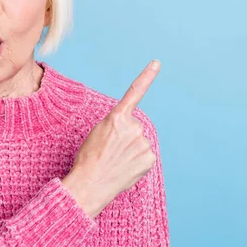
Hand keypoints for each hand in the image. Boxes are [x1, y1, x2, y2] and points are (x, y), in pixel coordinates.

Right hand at [62, 59, 160, 218]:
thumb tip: (133, 133)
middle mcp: (133, 127)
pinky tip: (125, 169)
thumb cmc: (89, 158)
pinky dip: (137, 162)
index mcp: (117, 117)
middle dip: (126, 137)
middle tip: (111, 151)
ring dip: (131, 151)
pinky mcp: (149, 158)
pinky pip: (145, 156)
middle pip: (134, 128)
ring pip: (140, 143)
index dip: (147, 76)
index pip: (135, 92)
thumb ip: (117, 125)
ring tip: (116, 161)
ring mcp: (143, 143)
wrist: (90, 183)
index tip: (157, 63)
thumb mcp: (98, 132)